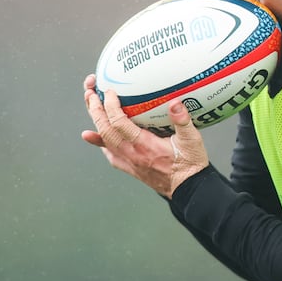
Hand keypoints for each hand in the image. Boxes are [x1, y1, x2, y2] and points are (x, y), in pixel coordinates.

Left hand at [81, 74, 208, 197]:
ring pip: (105, 141)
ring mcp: (129, 162)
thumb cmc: (190, 163)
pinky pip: (110, 155)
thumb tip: (175, 102)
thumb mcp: (192, 140)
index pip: (120, 123)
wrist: (189, 189)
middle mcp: (132, 154)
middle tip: (90, 93)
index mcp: (145, 145)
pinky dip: (100, 143)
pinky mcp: (131, 169)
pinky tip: (95, 137)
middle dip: (96, 110)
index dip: (111, 106)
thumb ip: (183, 120)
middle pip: (106, 131)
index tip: (109, 91)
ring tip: (90, 106)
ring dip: (96, 123)